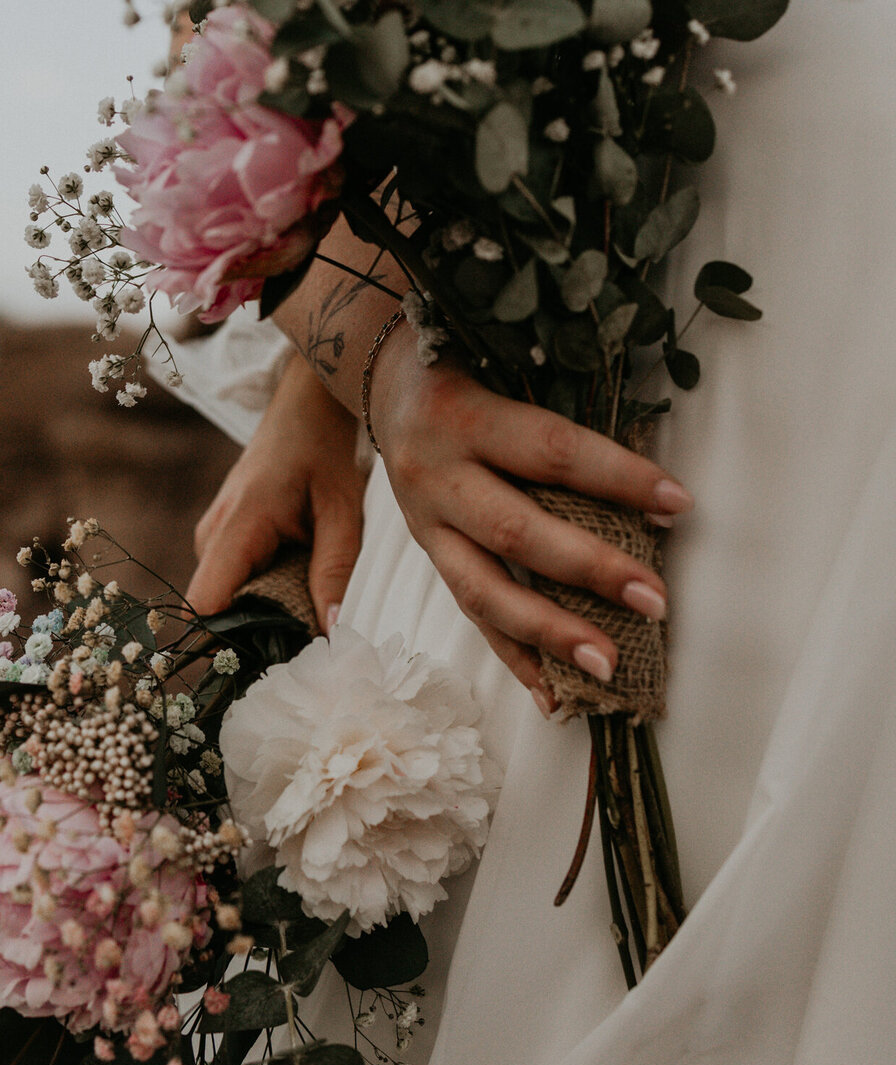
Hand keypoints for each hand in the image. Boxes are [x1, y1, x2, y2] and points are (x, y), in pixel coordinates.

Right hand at [187, 355, 365, 632]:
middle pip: (217, 610)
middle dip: (256, 631)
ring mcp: (211, 536)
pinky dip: (262, 591)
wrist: (304, 407)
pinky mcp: (220, 537)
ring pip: (226, 597)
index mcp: (237, 526)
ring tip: (307, 606)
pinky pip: (233, 580)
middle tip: (306, 641)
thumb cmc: (324, 453)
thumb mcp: (342, 512)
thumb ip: (335, 571)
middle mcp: (211, 535)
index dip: (230, 640)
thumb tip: (330, 632)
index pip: (205, 604)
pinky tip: (296, 583)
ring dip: (262, 609)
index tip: (272, 659)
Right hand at [368, 325, 691, 712]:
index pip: (550, 451)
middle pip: (517, 530)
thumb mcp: (506, 370)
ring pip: (485, 588)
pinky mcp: (428, 556)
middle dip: (590, 570)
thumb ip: (560, 422)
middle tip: (654, 599)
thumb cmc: (468, 371)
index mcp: (462, 416)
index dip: (616, 477)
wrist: (386, 384)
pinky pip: (470, 614)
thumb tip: (652, 486)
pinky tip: (555, 694)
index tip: (678, 502)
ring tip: (608, 664)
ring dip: (551, 632)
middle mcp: (435, 474)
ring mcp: (424, 523)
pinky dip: (515, 657)